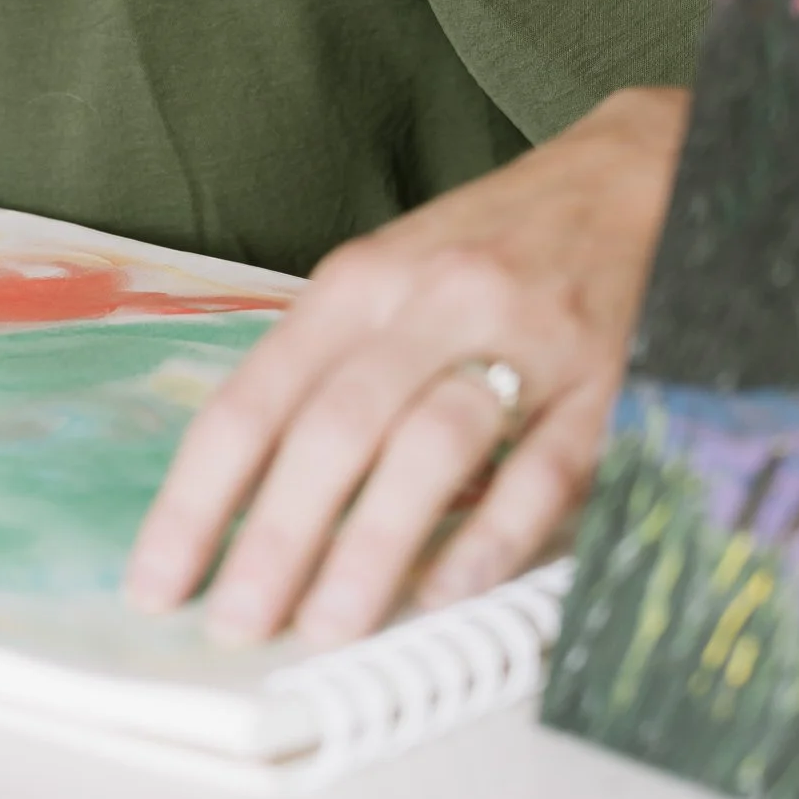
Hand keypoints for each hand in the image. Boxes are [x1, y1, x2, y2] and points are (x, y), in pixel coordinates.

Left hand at [125, 86, 686, 645]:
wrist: (638, 173)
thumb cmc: (497, 246)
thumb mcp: (394, 278)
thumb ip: (332, 370)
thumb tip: (250, 497)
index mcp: (362, 283)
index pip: (257, 398)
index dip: (199, 495)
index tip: (159, 576)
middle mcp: (431, 303)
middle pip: (335, 426)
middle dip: (277, 535)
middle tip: (238, 622)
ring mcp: (522, 340)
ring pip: (432, 445)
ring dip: (375, 544)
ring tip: (329, 625)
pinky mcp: (605, 382)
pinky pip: (543, 467)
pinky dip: (495, 532)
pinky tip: (451, 590)